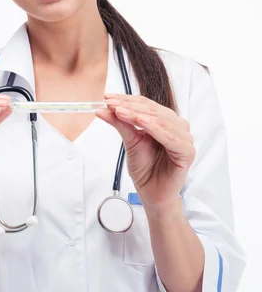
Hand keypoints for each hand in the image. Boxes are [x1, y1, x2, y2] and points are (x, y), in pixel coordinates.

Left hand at [95, 93, 195, 212]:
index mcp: (165, 122)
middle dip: (130, 106)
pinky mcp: (187, 152)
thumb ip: (120, 123)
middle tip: (111, 104)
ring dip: (139, 114)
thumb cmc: (145, 168)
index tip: (108, 98)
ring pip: (161, 121)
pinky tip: (142, 122)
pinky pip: (171, 137)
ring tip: (121, 112)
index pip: (146, 105)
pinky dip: (156, 128)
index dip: (126, 100)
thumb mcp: (130, 141)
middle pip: (153, 110)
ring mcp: (184, 139)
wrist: (151, 193)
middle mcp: (177, 127)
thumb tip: (104, 108)